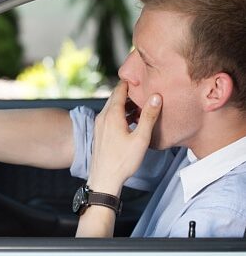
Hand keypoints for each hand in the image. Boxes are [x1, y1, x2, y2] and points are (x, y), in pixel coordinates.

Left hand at [88, 81, 161, 195]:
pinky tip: (130, 120)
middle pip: (115, 97)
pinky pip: (109, 116)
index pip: (119, 90)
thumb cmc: (122, 161)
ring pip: (112, 107)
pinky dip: (119, 114)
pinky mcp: (99, 132)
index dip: (130, 81)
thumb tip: (156, 96)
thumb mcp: (140, 138)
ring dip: (125, 104)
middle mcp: (102, 116)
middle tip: (144, 89)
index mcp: (111, 114)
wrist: (104, 179)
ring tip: (140, 105)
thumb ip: (148, 116)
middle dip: (129, 92)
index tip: (141, 76)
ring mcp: (99, 125)